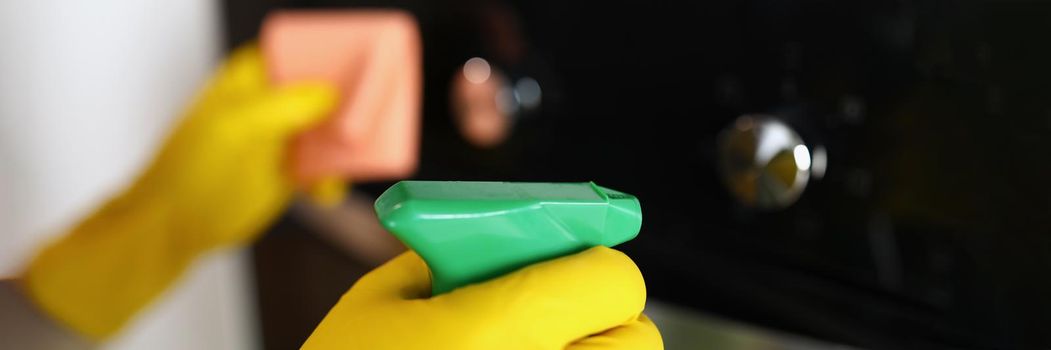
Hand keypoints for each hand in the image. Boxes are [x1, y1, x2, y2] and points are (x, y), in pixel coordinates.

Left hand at [22, 44, 337, 339]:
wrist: (173, 229)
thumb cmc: (190, 175)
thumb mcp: (238, 131)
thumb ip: (285, 106)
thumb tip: (330, 94)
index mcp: (250, 80)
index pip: (296, 54)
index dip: (326, 63)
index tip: (353, 78)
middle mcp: (269, 105)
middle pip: (323, 94)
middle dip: (344, 111)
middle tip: (360, 127)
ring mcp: (279, 140)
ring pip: (328, 133)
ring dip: (341, 151)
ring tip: (338, 170)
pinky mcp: (287, 172)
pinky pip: (323, 169)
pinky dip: (329, 180)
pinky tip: (324, 193)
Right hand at [302, 246, 662, 349]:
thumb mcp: (378, 305)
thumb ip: (444, 264)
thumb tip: (492, 252)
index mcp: (503, 329)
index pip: (613, 279)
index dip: (592, 265)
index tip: (565, 266)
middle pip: (637, 339)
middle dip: (605, 320)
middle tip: (559, 315)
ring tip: (540, 349)